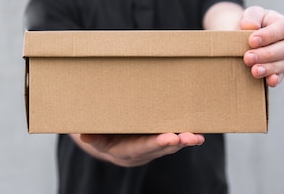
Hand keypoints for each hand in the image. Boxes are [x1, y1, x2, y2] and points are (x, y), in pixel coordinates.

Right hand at [72, 133, 204, 166]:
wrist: (112, 143)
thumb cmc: (103, 136)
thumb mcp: (95, 136)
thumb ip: (92, 137)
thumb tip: (84, 136)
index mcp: (126, 150)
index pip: (142, 147)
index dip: (155, 144)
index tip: (168, 139)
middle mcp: (143, 151)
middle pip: (161, 148)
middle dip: (176, 143)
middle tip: (189, 137)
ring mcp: (154, 147)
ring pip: (171, 144)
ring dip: (185, 141)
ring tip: (197, 136)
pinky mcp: (162, 140)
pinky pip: (175, 139)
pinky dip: (187, 136)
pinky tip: (200, 132)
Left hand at [240, 6, 283, 86]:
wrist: (248, 34)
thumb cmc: (252, 22)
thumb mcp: (251, 14)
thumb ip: (251, 18)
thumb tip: (249, 26)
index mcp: (283, 24)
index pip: (281, 29)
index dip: (268, 36)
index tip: (252, 41)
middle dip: (265, 54)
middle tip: (248, 58)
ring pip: (283, 64)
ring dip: (269, 68)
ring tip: (254, 71)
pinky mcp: (281, 69)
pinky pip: (281, 75)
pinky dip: (276, 78)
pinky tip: (270, 81)